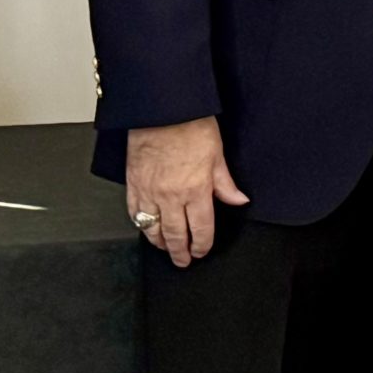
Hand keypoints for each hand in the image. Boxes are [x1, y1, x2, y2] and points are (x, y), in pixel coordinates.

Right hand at [124, 117, 248, 267]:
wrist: (161, 111)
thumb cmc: (190, 127)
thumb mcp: (218, 155)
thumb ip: (226, 183)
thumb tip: (239, 200)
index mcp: (196, 190)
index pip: (201, 229)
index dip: (202, 245)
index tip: (201, 251)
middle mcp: (171, 196)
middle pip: (175, 235)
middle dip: (180, 252)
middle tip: (183, 261)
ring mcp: (149, 192)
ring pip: (152, 229)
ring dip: (160, 243)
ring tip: (166, 249)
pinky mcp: (133, 185)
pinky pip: (134, 213)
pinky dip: (141, 225)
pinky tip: (146, 229)